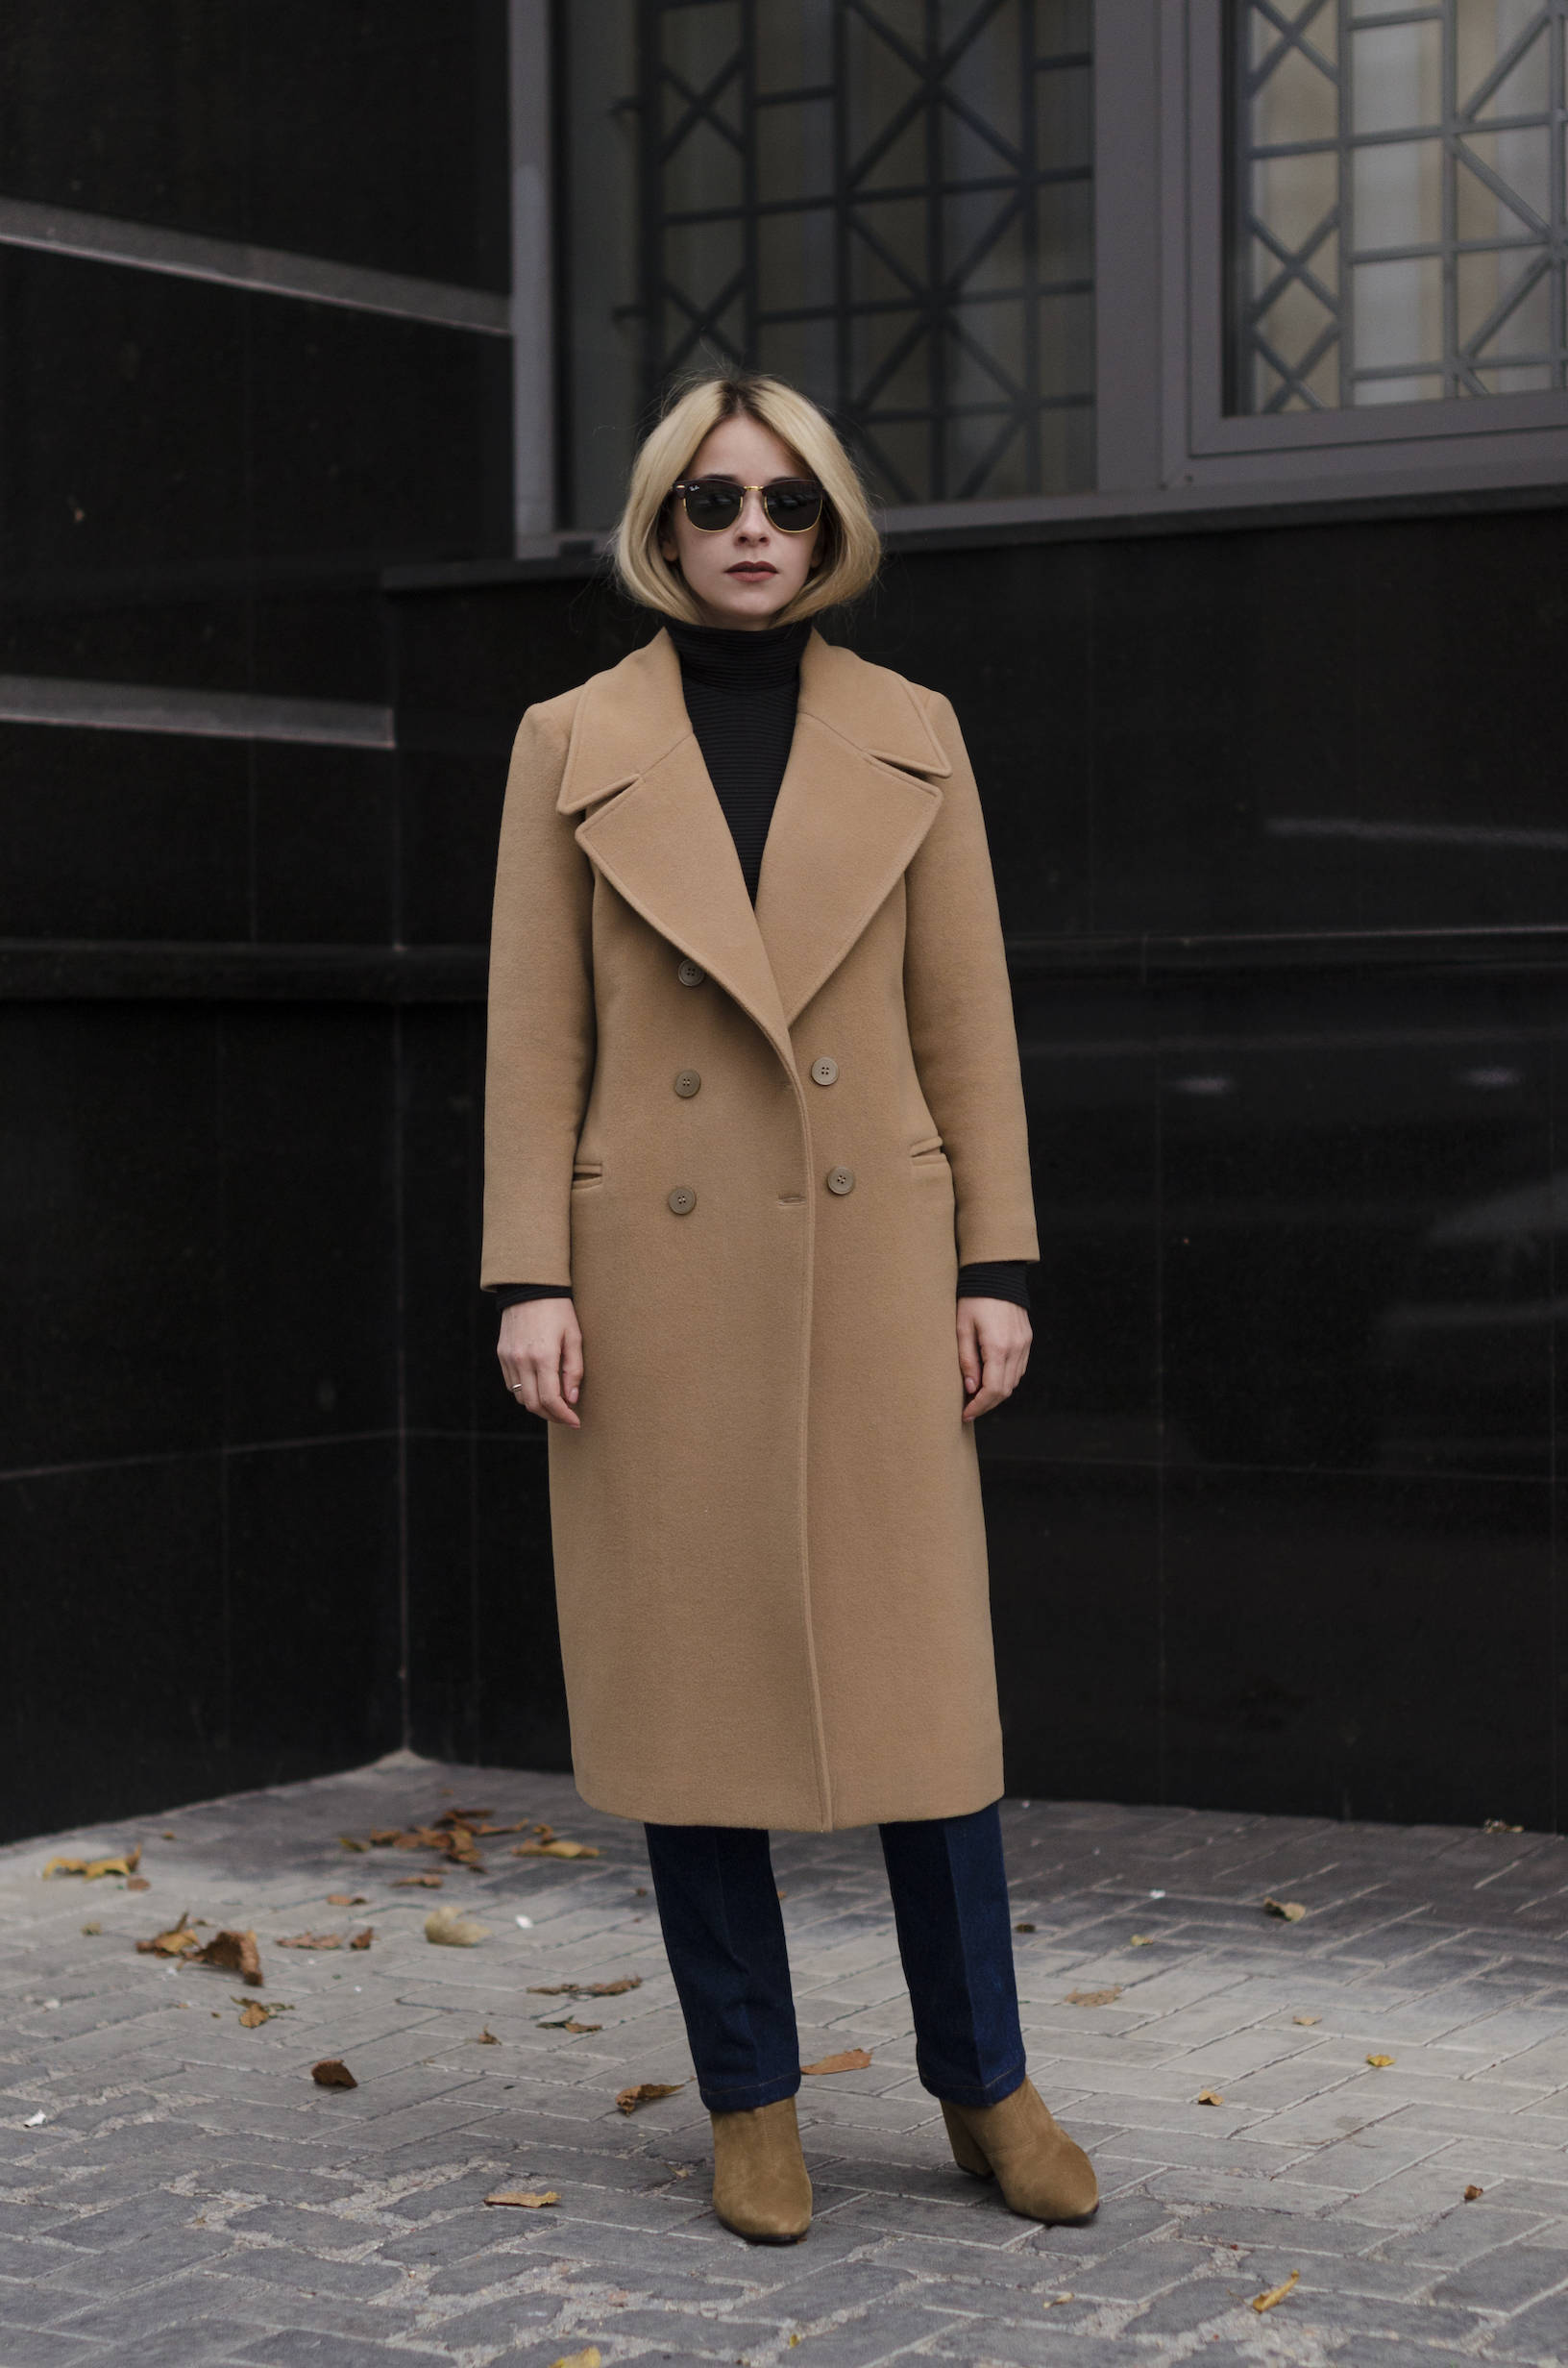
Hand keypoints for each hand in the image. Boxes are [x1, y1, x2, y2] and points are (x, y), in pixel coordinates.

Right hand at [498, 1299, 583, 1428]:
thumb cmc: (558, 1310)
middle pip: (533, 1404)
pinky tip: (539, 1386)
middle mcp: (522, 1360)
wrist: (529, 1288)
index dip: (564, 1415)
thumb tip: (571, 1398)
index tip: (575, 1421)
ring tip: (554, 1402)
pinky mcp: (502, 1354)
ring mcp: (509, 1358)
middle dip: (551, 1416)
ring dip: (537, 1405)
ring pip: (520, 1397)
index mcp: (543, 1356)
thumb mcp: (574, 1336)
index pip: (550, 1400)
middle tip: (566, 1416)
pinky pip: (511, 1383)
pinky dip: (525, 1390)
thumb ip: (574, 1370)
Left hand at [956, 1296, 1030, 1422]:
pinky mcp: (1027, 1339)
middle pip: (1005, 1391)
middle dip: (987, 1404)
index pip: (992, 1390)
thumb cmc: (973, 1299)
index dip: (979, 1406)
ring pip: (1014, 1382)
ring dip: (997, 1393)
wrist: (996, 1275)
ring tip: (977, 1396)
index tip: (965, 1414)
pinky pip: (1019, 1369)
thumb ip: (966, 1360)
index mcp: (998, 1347)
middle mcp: (1016, 1349)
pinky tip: (991, 1379)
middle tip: (969, 1410)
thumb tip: (971, 1388)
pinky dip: (1006, 1379)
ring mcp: (1024, 1344)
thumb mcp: (962, 1328)